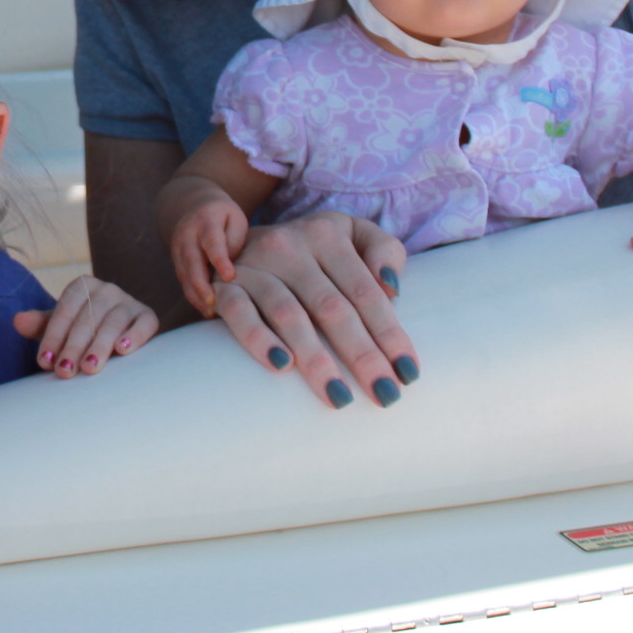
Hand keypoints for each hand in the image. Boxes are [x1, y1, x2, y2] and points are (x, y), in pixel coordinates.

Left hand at [14, 276, 159, 376]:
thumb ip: (41, 324)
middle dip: (73, 347)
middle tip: (65, 371)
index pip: (65, 311)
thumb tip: (18, 321)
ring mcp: (129, 302)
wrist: (117, 333)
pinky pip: (144, 324)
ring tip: (89, 368)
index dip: (53, 337)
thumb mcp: (61, 326)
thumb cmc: (83, 330)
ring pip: (113, 323)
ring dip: (99, 347)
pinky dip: (134, 336)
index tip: (45, 362)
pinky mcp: (148, 316)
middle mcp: (107, 290)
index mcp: (82, 286)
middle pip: (87, 319)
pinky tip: (123, 350)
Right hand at [169, 196, 249, 315]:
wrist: (193, 206)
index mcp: (206, 221)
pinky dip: (193, 296)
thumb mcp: (235, 218)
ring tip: (211, 311)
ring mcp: (178, 249)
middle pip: (192, 261)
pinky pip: (183, 281)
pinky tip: (206, 309)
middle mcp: (187, 235)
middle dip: (201, 284)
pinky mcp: (176, 262)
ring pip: (184, 275)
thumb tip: (229, 269)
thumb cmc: (223, 216)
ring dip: (196, 294)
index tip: (230, 276)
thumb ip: (235, 240)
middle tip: (213, 302)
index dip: (220, 260)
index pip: (212, 242)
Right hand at [212, 210, 414, 408]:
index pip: (365, 290)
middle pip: (332, 307)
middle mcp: (290, 245)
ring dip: (316, 359)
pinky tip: (281, 366)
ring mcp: (254, 264)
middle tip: (385, 396)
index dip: (389, 333)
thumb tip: (392, 289)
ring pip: (289, 314)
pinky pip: (239, 313)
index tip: (408, 373)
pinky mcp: (224, 286)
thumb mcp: (350, 235)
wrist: (228, 238)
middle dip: (362, 356)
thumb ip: (383, 250)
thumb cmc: (309, 251)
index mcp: (328, 233)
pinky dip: (258, 339)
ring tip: (339, 398)